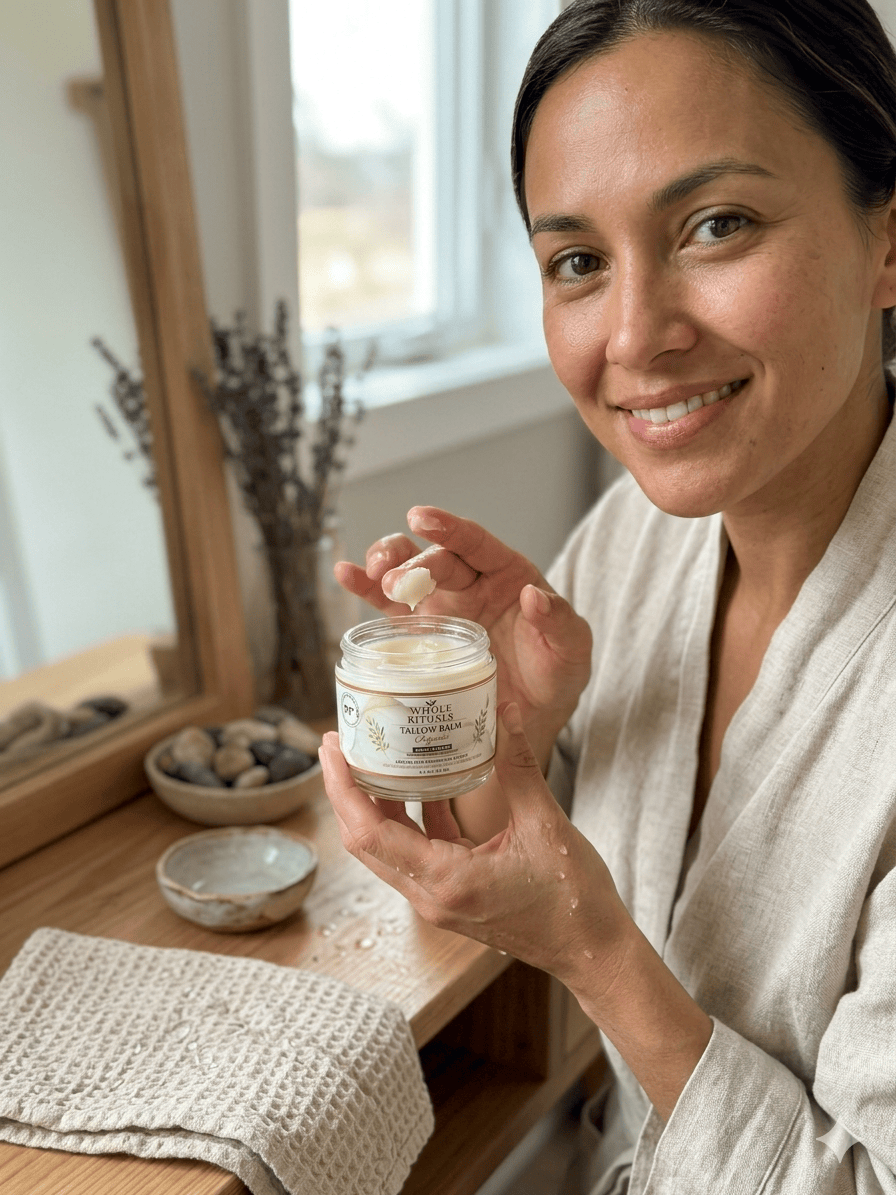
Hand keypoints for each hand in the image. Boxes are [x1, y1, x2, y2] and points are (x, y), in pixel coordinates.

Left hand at [318, 702, 632, 993]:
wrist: (592, 950)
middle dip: (346, 790)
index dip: (343, 788)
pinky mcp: (451, 895)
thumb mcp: (545, 821)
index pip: (369, 834)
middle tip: (339, 740)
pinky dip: (409, 816)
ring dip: (372, 803)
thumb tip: (504, 710)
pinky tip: (418, 779)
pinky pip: (415, 851)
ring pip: (386, 847)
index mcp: (446, 881)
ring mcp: (438, 900)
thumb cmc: (573, 899)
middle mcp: (431, 896)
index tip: (331, 747)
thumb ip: (516, 764)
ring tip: (369, 754)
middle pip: (365, 841)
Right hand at [335, 507, 592, 766]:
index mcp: (509, 576)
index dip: (449, 528)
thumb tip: (535, 594)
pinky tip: (344, 573)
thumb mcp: (573, 649)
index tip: (421, 517)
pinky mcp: (419, 633)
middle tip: (395, 580)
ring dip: (385, 564)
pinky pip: (387, 605)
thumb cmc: (556, 676)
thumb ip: (559, 621)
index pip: (476, 543)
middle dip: (413, 562)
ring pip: (406, 571)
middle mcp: (471, 583)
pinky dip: (364, 588)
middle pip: (436, 560)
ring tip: (371, 573)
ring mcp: (441, 606)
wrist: (530, 719)